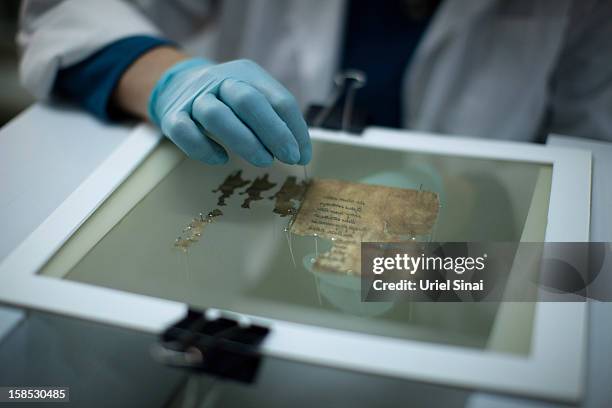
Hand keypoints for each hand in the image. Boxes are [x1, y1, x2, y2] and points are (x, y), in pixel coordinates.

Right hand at [148, 58, 310, 165]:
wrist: (175, 84)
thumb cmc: (226, 100)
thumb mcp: (253, 97)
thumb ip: (276, 121)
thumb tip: (300, 154)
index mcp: (247, 73)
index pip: (278, 99)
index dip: (294, 129)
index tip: (301, 155)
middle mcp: (219, 80)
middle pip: (248, 101)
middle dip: (273, 132)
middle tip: (287, 158)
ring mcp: (194, 97)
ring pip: (216, 115)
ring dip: (244, 141)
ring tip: (263, 161)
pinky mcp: (172, 116)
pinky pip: (186, 132)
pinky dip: (204, 149)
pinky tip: (221, 159)